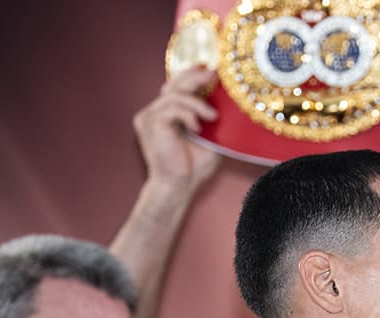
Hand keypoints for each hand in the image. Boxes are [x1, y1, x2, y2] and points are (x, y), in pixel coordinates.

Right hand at [133, 68, 222, 195]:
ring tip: (212, 116)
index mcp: (165, 115)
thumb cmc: (193, 168)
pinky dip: (187, 114)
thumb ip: (210, 120)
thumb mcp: (209, 139)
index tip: (208, 69)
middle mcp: (154, 113)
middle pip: (173, 86)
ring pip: (174, 96)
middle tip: (213, 76)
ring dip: (196, 103)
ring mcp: (149, 117)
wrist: (179, 186)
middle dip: (194, 78)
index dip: (190, 76)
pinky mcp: (151, 124)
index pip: (176, 88)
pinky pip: (171, 108)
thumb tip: (230, 104)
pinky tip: (197, 127)